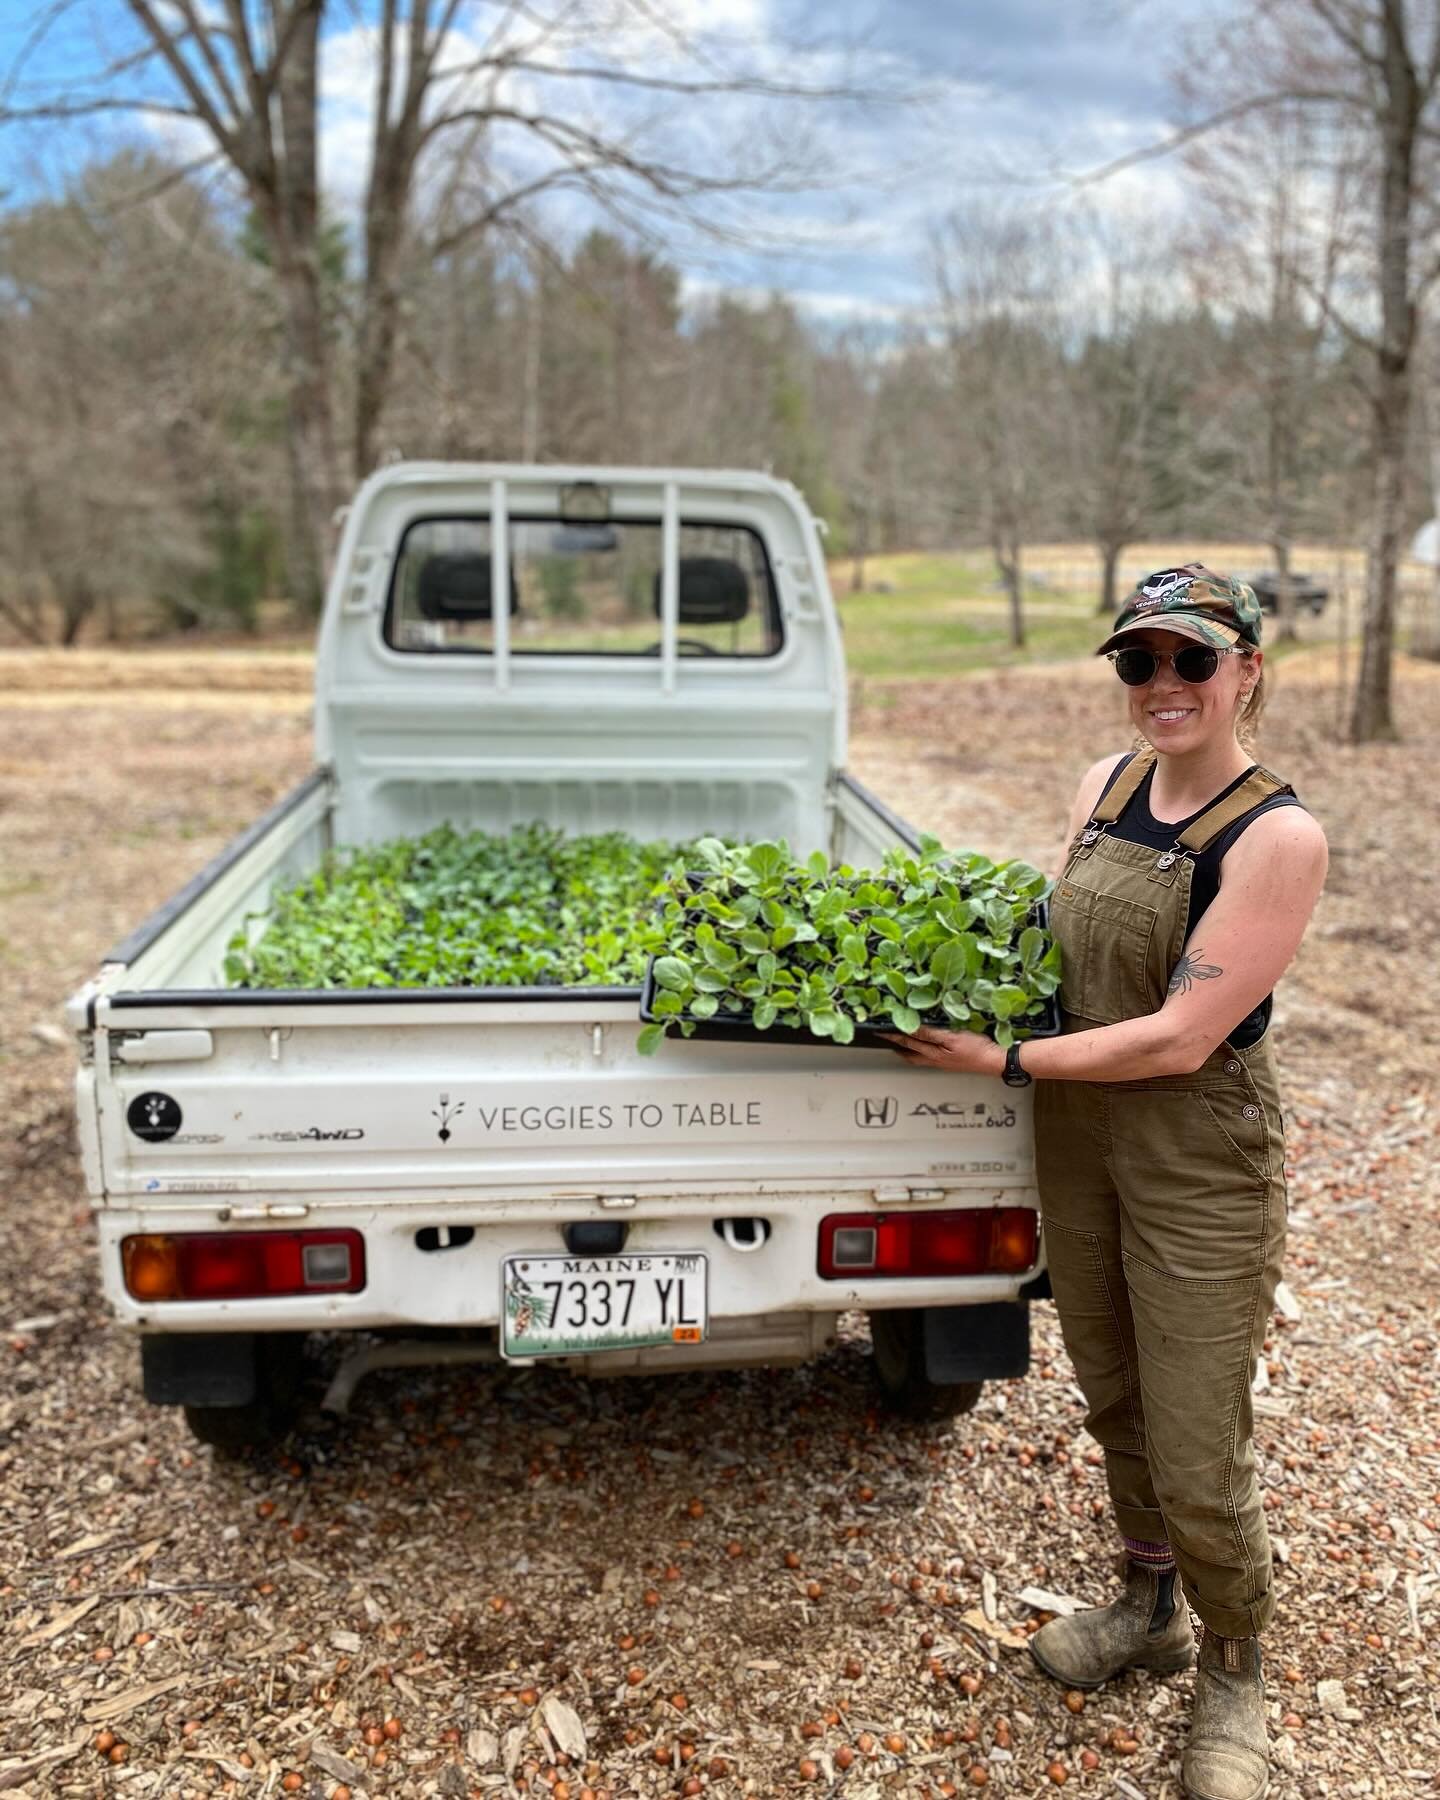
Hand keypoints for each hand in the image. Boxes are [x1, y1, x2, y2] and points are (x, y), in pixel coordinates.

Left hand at [877, 1025, 1005, 1075]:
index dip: (894, 1034)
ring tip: (900, 1045)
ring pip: (919, 1057)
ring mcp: (943, 1062)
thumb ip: (932, 1033)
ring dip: (908, 1050)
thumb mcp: (953, 1037)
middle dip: (897, 1045)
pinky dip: (920, 1052)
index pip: (909, 1041)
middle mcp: (935, 1060)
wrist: (995, 1061)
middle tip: (886, 1039)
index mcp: (934, 1053)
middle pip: (910, 1054)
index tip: (881, 1030)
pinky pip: (929, 1057)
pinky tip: (924, 1049)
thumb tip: (913, 1028)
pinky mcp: (951, 1062)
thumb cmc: (977, 1049)